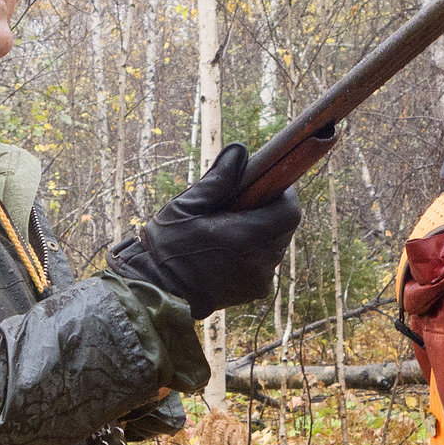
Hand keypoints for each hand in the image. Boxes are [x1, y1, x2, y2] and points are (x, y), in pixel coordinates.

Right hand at [106, 145, 301, 317]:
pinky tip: (227, 249)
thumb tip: (240, 151)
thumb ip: (216, 180)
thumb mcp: (184, 207)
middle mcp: (258, 264)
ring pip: (275, 246)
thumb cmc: (165, 248)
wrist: (154, 293)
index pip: (289, 212)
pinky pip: (264, 264)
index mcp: (244, 239)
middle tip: (241, 204)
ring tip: (229, 228)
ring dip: (261, 232)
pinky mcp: (253, 292)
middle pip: (284, 228)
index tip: (268, 183)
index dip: (284, 194)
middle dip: (269, 211)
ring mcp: (257, 281)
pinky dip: (254, 252)